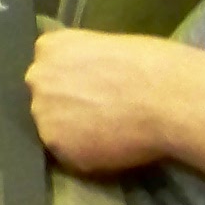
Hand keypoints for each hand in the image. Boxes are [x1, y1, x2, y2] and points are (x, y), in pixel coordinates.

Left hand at [29, 28, 204, 173]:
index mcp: (49, 47)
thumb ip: (85, 64)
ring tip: (111, 135)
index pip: (50, 70)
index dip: (72, 85)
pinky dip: (89, 157)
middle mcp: (37, 77)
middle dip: (67, 107)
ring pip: (54, 128)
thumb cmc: (152, 67)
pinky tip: (115, 149)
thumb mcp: (106, 49)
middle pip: (46, 97)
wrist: (167, 98)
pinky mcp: (57, 144)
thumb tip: (87, 80)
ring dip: (75, 133)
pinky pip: (71, 155)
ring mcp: (43, 112)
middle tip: (102, 117)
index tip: (93, 93)